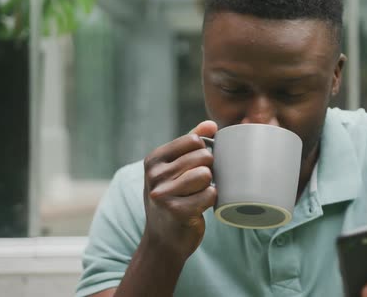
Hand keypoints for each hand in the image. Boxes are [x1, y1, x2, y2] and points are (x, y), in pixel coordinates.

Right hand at [142, 120, 217, 259]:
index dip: (204, 152)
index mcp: (154, 159)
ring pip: (206, 175)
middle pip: (203, 157)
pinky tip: (199, 207)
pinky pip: (209, 195)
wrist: (163, 241)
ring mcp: (163, 193)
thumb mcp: (174, 169)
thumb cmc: (173, 199)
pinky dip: (210, 201)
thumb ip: (191, 144)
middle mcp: (154, 174)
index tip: (197, 166)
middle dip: (209, 169)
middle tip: (198, 184)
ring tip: (197, 194)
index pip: (194, 140)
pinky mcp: (176, 211)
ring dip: (209, 186)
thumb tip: (211, 125)